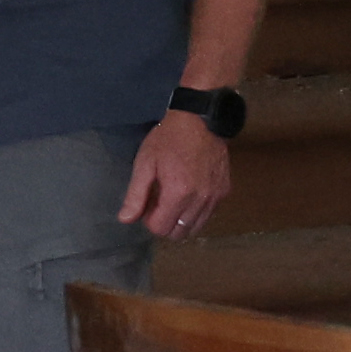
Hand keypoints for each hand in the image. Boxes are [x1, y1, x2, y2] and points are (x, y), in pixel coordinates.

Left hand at [122, 106, 239, 239]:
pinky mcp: (224, 191)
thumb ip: (135, 195)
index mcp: (178, 194)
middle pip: (179, 233)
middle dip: (165, 223)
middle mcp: (200, 200)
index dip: (149, 220)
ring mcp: (215, 197)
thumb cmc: (169, 138)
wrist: (201, 118)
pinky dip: (196, 212)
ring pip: (195, 228)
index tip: (148, 204)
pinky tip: (190, 194)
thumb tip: (125, 220)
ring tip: (174, 198)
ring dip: (181, 220)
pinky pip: (208, 215)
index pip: (161, 228)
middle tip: (159, 202)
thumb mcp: (145, 162)